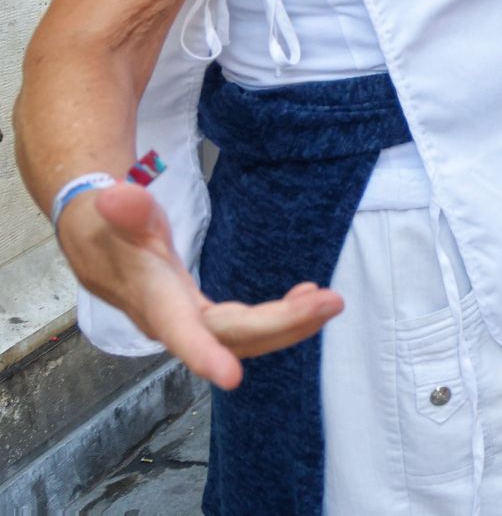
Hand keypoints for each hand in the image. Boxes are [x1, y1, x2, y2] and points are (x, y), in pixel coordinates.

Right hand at [58, 184, 342, 389]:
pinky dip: (281, 318)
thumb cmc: (108, 226)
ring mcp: (191, 324)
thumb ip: (126, 208)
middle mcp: (172, 321)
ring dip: (291, 324)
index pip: (178, 330)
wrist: (96, 244)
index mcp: (151, 297)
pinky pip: (247, 329)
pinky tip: (308, 298)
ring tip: (330, 302)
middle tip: (331, 302)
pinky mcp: (204, 320)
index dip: (202, 354)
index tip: (231, 378)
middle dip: (282, 324)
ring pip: (245, 338)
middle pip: (232, 335)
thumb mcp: (113, 211)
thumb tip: (118, 196)